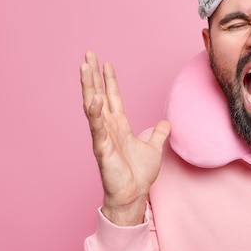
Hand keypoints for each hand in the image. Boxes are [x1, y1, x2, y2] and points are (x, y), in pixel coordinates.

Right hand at [80, 51, 169, 224]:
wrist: (134, 195)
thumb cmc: (139, 175)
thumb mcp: (154, 148)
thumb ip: (158, 134)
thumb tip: (166, 123)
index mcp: (119, 126)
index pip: (113, 97)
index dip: (109, 80)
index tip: (104, 62)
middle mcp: (108, 128)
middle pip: (98, 95)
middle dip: (92, 76)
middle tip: (87, 55)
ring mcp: (103, 137)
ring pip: (93, 107)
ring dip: (88, 87)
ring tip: (84, 68)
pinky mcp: (101, 149)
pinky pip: (97, 128)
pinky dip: (95, 113)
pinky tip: (94, 98)